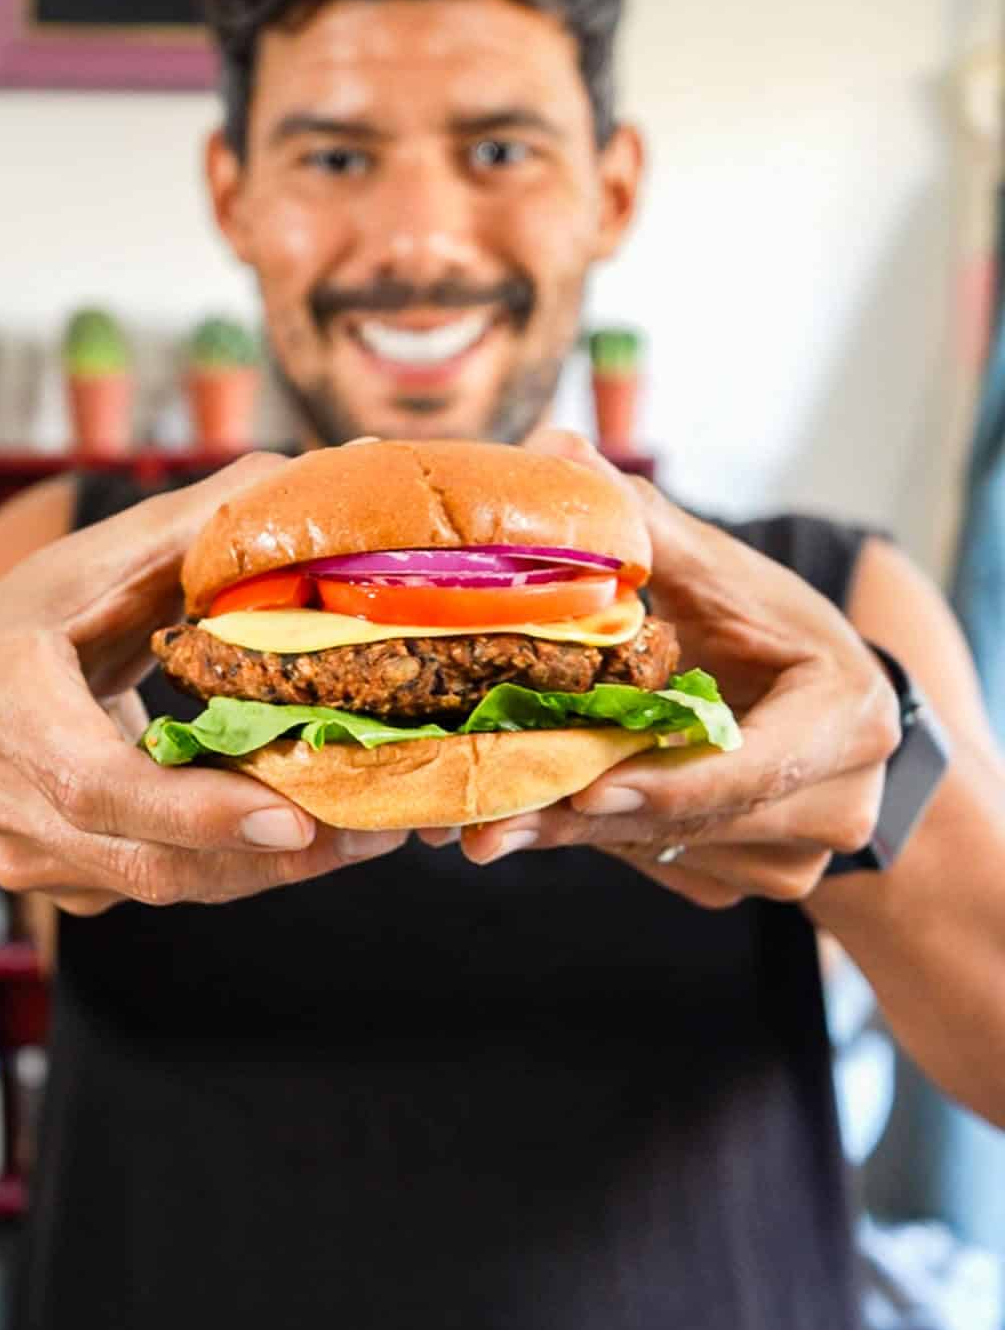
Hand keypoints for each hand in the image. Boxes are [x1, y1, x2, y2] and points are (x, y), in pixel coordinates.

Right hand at [0, 453, 405, 915]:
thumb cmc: (45, 612)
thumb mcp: (109, 554)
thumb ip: (209, 520)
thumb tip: (330, 468)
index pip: (94, 781)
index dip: (193, 810)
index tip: (292, 819)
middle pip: (142, 854)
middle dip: (264, 856)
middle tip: (371, 832)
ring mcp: (18, 849)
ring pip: (162, 883)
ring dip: (269, 869)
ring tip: (366, 834)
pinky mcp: (56, 884)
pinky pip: (162, 886)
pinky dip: (239, 868)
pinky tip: (307, 836)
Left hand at [423, 431, 899, 907]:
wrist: (821, 701)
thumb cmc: (767, 625)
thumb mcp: (718, 570)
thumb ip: (645, 521)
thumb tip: (557, 448)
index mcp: (849, 718)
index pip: (754, 763)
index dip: (670, 780)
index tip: (587, 786)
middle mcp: (838, 803)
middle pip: (695, 820)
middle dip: (584, 819)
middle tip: (484, 828)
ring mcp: (795, 858)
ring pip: (669, 851)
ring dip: (576, 835)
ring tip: (480, 824)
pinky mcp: (748, 881)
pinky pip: (660, 864)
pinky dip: (597, 837)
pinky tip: (532, 815)